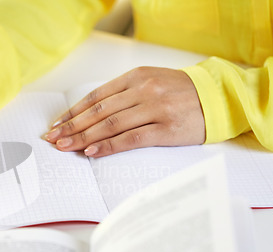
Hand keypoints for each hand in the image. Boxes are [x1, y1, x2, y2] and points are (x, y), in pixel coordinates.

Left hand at [45, 67, 205, 156]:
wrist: (219, 97)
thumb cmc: (181, 92)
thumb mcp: (151, 82)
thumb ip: (124, 95)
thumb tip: (92, 115)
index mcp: (136, 77)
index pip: (96, 97)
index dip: (73, 112)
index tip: (57, 124)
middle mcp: (143, 90)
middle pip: (98, 112)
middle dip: (72, 126)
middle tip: (53, 139)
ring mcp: (155, 109)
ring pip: (110, 125)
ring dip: (84, 137)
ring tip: (65, 147)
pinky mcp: (166, 129)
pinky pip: (131, 138)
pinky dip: (109, 146)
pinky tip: (92, 152)